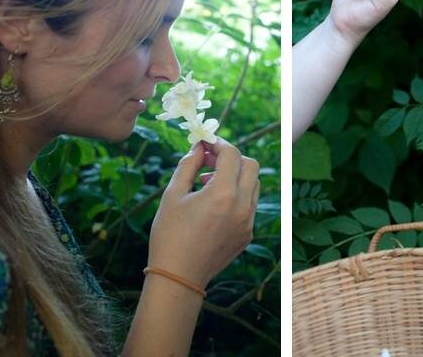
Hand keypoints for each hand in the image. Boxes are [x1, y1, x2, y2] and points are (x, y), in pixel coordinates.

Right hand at [149, 138, 259, 287]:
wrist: (178, 279)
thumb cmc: (169, 235)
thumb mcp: (172, 195)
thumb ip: (188, 165)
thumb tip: (198, 147)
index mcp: (223, 194)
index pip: (232, 154)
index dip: (218, 144)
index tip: (205, 143)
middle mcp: (242, 206)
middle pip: (250, 165)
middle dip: (231, 157)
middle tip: (209, 161)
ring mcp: (248, 221)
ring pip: (253, 184)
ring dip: (235, 176)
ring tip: (207, 182)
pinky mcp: (247, 234)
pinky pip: (250, 204)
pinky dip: (237, 195)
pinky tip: (213, 204)